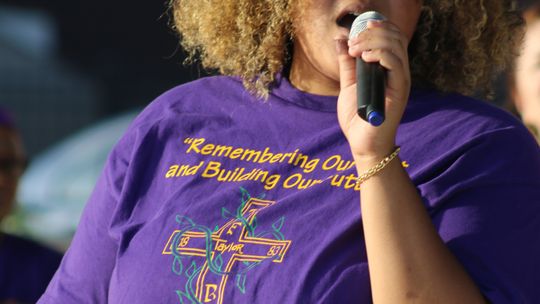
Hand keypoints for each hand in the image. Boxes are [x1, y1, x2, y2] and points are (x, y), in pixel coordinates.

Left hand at [336, 20, 410, 162]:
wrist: (363, 144)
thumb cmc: (358, 118)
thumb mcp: (349, 84)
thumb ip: (347, 63)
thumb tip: (341, 39)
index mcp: (390, 69)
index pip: (393, 37)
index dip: (379, 26)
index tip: (360, 26)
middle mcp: (399, 73)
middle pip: (396, 37)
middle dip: (372, 32)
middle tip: (353, 41)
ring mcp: (401, 82)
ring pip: (396, 47)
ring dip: (373, 42)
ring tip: (354, 50)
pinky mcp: (399, 92)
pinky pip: (396, 65)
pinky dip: (381, 55)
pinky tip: (364, 58)